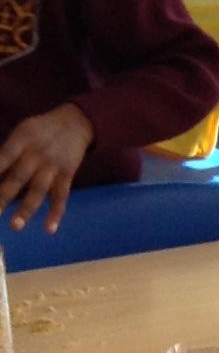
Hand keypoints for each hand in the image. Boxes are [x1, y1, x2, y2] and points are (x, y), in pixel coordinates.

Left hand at [0, 102, 93, 233]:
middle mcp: (37, 154)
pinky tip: (49, 229)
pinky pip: (61, 196)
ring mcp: (53, 166)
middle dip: (2, 197)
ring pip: (38, 190)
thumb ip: (8, 151)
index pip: (3, 158)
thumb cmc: (41, 130)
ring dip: (26, 209)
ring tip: (15, 226)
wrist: (76, 122)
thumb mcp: (22, 131)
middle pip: (17, 178)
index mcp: (22, 140)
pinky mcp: (67, 175)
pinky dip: (56, 213)